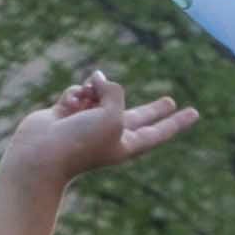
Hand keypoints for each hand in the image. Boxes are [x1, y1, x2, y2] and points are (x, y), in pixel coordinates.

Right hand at [0, 68, 196, 198]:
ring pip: (102, 94)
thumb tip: (97, 79)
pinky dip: (75, 93)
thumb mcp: (113, 114)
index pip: (159, 131)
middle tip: (170, 101)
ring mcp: (88, 125)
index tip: (195, 113)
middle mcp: (110, 134)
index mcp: (127, 144)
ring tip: (84, 98)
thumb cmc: (81, 142)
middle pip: (139, 116)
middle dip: (154, 108)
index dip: (177, 121)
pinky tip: (66, 105)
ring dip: (95, 89)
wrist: (40, 155)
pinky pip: (79, 92)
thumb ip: (115, 92)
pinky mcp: (67, 115)